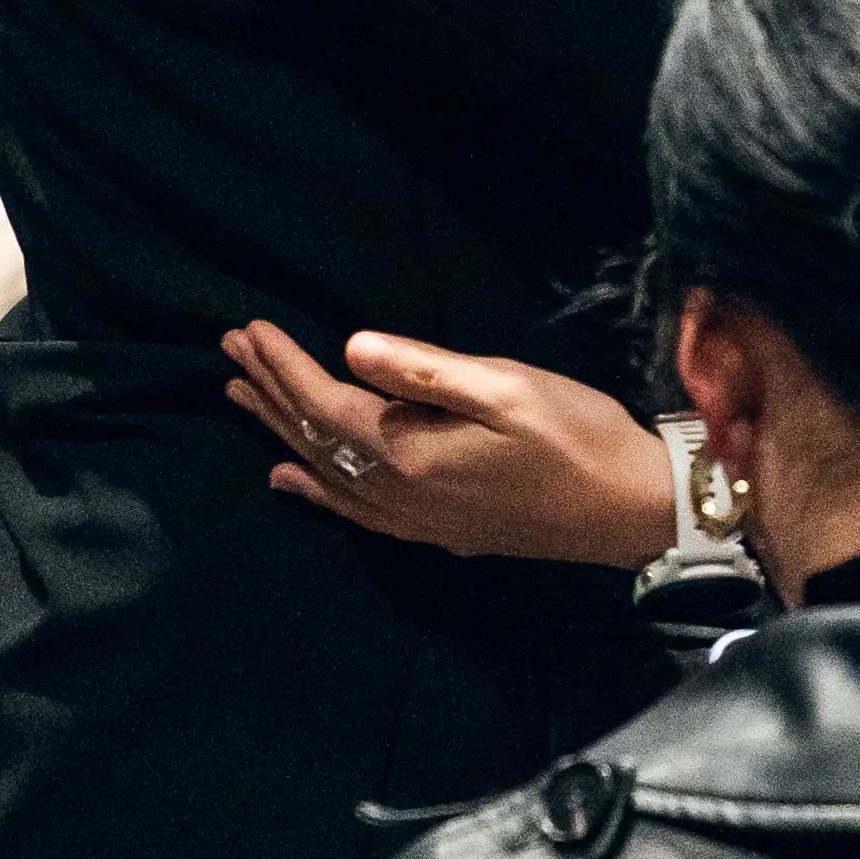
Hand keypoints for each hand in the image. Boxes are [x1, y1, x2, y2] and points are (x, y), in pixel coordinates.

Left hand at [223, 321, 671, 566]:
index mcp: (408, 455)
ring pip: (325, 473)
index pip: (323, 404)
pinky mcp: (435, 530)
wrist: (631, 511)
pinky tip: (291, 480)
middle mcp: (397, 496)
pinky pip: (352, 509)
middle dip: (269, 390)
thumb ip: (424, 371)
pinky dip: (314, 489)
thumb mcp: (506, 389)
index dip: (282, 366)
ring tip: (241, 398)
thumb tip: (350, 347)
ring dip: (280, 433)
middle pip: (313, 439)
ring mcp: (414, 520)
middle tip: (228, 350)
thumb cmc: (577, 436)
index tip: (247, 328)